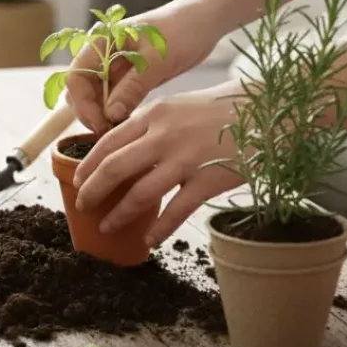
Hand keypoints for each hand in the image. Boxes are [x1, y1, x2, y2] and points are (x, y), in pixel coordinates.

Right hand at [66, 0, 219, 134]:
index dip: (82, 103)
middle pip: (81, 90)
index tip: (101, 123)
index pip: (75, 77)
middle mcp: (101, 55)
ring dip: (103, 115)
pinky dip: (117, 112)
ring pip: (96, 97)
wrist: (204, 20)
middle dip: (90, 112)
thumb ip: (133, 86)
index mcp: (101, 42)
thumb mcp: (158, 60)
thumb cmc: (182, 30)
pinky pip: (113, 99)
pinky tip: (129, 122)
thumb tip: (110, 114)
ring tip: (120, 130)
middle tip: (110, 131)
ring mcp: (114, 67)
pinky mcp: (128, 77)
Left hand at [71, 83, 244, 246]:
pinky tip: (150, 240)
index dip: (88, 165)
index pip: (108, 142)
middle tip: (82, 206)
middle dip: (93, 190)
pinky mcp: (210, 179)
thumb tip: (123, 149)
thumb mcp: (178, 107)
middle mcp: (164, 135)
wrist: (269, 109)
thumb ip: (151, 126)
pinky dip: (160, 228)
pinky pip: (177, 209)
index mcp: (154, 115)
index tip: (77, 181)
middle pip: (115, 167)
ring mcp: (186, 158)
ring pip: (141, 192)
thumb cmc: (223, 109)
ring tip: (107, 226)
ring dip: (120, 213)